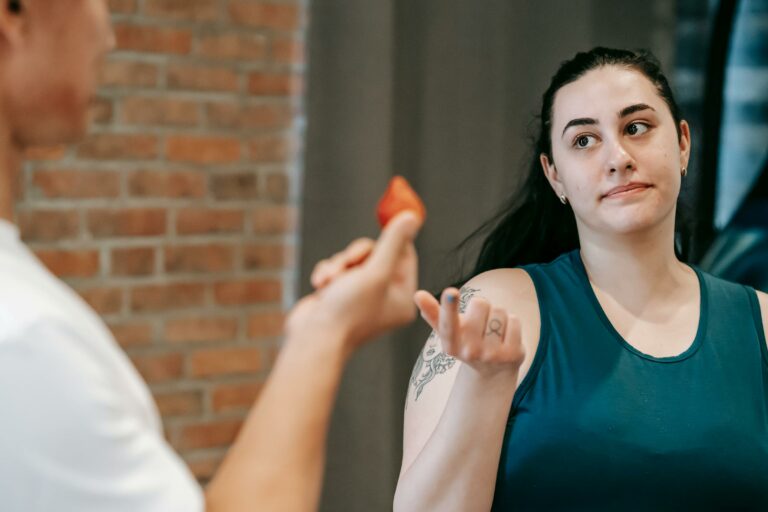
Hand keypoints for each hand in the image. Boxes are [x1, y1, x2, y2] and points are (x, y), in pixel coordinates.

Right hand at [285, 212, 422, 355]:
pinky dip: (328, 274)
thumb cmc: (348, 310)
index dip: (392, 238)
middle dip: (356, 256)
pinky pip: (338, 271)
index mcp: (402, 297)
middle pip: (377, 255)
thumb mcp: (375, 272)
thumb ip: (392, 242)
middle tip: (348, 262)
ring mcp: (361, 298)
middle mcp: (385, 298)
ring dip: (339, 265)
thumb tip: (411, 216)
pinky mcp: (340, 296)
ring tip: (329, 281)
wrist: (314, 339)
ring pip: (353, 261)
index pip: (405, 256)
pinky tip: (320, 286)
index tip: (385, 220)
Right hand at [414, 288, 524, 378]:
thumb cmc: (466, 342)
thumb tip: (417, 294)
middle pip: (480, 304)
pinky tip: (506, 336)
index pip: (448, 322)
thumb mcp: (449, 331)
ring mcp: (492, 355)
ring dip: (498, 316)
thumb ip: (433, 312)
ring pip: (499, 311)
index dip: (449, 306)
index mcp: (450, 344)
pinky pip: (514, 320)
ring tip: (493, 331)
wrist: (492, 371)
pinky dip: (511, 323)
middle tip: (480, 324)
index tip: (451, 291)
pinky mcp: (513, 355)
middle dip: (482, 308)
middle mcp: (470, 351)